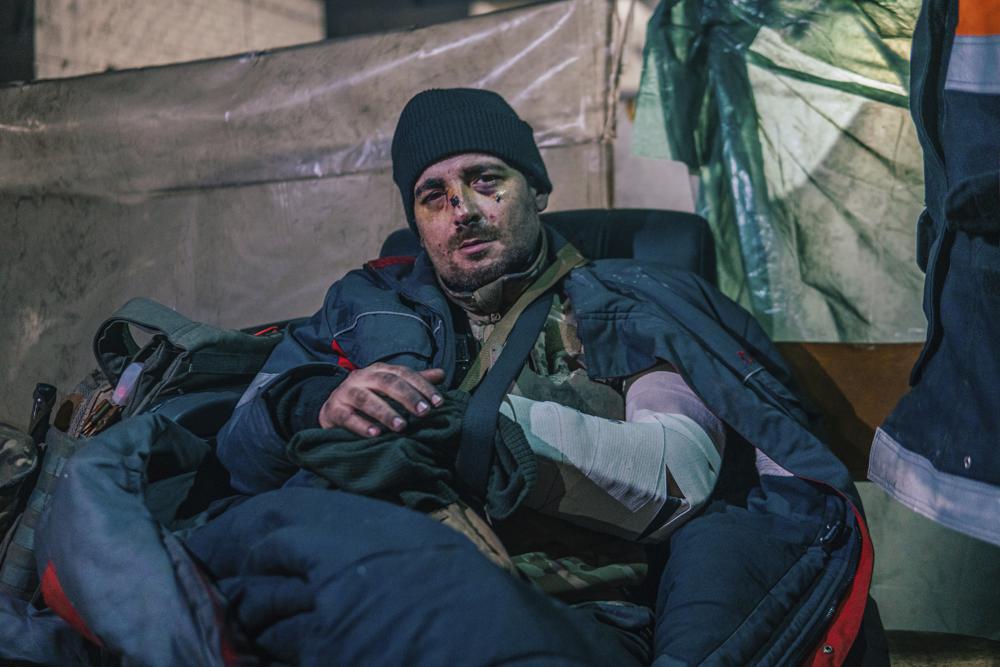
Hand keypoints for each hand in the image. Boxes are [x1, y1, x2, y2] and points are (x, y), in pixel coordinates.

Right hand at [319, 363, 444, 436]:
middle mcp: (362, 377)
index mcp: (379, 370)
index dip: (422, 386)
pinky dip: (361, 425)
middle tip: (424, 412)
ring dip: (385, 412)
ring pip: (365, 399)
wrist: (333, 409)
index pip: (403, 373)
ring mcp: (345, 392)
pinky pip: (347, 417)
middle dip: (407, 397)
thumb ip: (414, 382)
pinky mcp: (333, 410)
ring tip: (402, 426)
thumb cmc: (368, 397)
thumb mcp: (390, 387)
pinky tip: (376, 434)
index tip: (439, 403)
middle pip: (386, 382)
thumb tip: (441, 374)